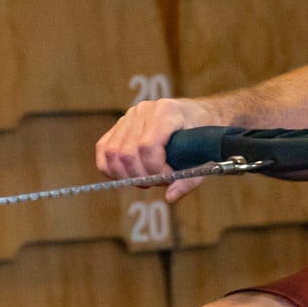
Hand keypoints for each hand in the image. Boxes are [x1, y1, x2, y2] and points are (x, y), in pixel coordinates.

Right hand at [96, 97, 224, 201]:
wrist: (199, 115)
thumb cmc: (202, 135)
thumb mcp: (204, 156)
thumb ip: (189, 179)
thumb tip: (170, 196)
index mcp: (167, 112)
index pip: (147, 146)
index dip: (154, 169)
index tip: (168, 176)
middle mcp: (145, 110)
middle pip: (127, 152)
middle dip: (140, 175)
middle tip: (155, 182)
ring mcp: (130, 115)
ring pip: (112, 152)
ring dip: (125, 174)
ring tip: (144, 179)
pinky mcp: (120, 124)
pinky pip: (104, 148)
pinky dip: (110, 167)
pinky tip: (127, 175)